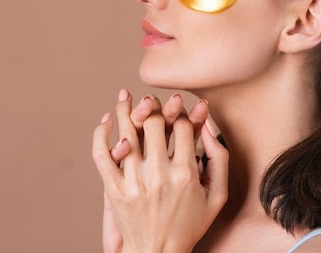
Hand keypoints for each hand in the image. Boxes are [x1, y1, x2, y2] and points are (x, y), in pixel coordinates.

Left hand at [93, 89, 228, 252]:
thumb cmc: (190, 225)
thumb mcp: (217, 196)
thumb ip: (219, 159)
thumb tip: (206, 126)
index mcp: (186, 173)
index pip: (182, 126)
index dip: (182, 115)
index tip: (180, 116)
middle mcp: (159, 175)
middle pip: (154, 123)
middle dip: (155, 108)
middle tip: (153, 103)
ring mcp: (134, 182)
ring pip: (127, 132)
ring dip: (125, 110)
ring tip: (125, 95)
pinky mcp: (115, 190)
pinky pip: (102, 154)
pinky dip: (101, 134)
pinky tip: (106, 120)